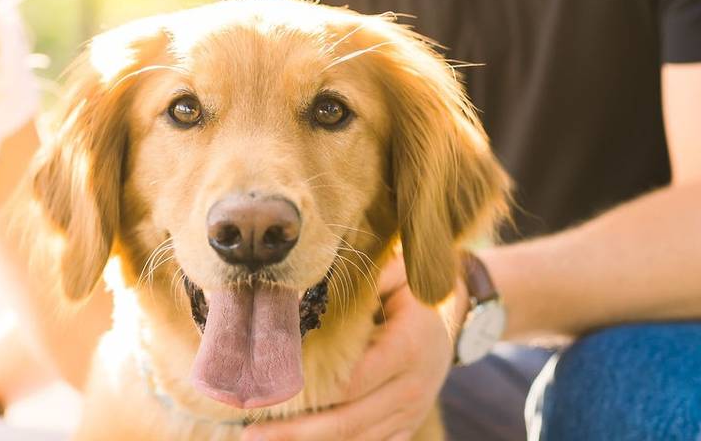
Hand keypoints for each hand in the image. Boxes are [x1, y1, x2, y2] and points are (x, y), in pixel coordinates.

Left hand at [242, 255, 463, 440]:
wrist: (451, 320)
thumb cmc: (412, 293)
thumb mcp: (396, 277)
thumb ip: (360, 283)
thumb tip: (308, 285)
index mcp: (406, 350)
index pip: (352, 381)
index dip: (309, 390)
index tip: (271, 391)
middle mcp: (411, 388)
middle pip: (348, 421)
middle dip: (298, 431)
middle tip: (252, 432)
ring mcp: (410, 413)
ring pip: (356, 440)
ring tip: (264, 439)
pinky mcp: (406, 426)